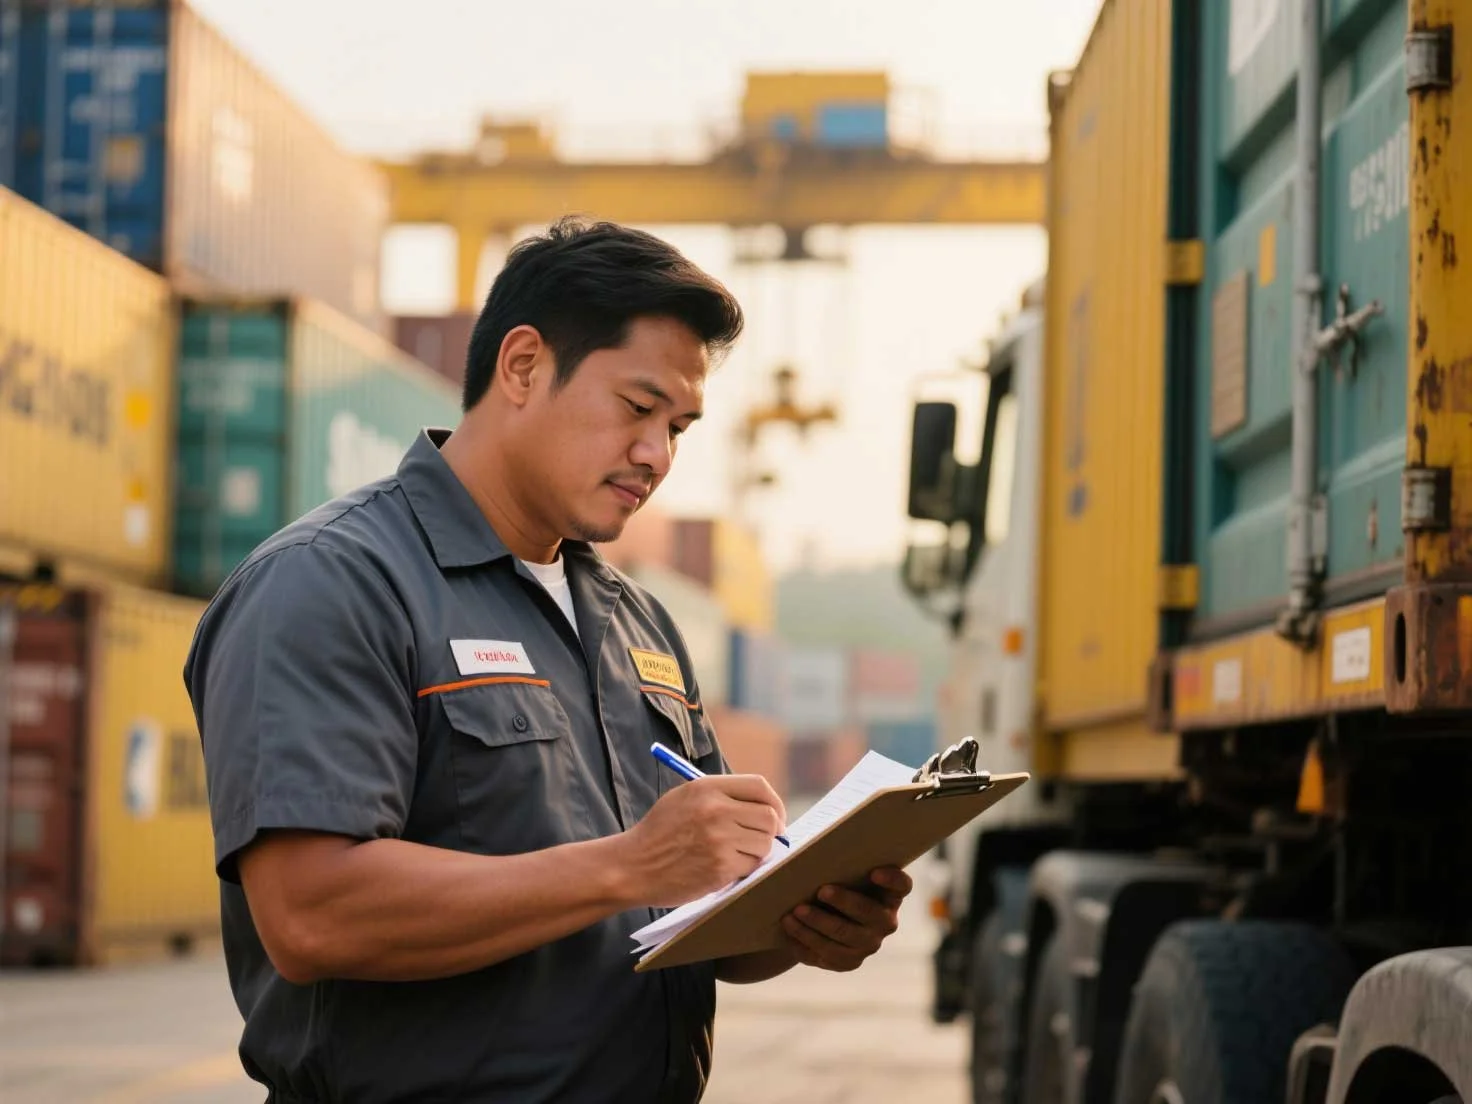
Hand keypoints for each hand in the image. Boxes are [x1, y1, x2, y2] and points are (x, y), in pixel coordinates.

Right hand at [620, 775, 785, 906]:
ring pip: (764, 844)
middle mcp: (716, 810)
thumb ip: (721, 796)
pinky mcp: (720, 867)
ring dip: (755, 852)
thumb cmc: (659, 833)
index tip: (775, 815)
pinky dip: (743, 869)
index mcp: (707, 788)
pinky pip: (751, 866)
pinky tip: (722, 867)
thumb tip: (764, 806)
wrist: (632, 867)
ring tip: (733, 854)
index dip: (774, 802)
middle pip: (769, 817)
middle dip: (770, 831)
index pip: (760, 787)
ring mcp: (719, 839)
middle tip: (760, 840)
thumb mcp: (684, 798)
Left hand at [781, 867, 911, 972]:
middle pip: (868, 914)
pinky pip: (826, 957)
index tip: (874, 871)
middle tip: (820, 891)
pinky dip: (805, 943)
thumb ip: (840, 860)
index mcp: (890, 894)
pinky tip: (789, 930)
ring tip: (794, 913)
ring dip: (817, 925)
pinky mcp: (848, 962)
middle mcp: (885, 922)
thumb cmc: (836, 882)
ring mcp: (868, 945)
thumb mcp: (844, 870)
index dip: (891, 879)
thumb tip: (814, 844)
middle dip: (844, 902)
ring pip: (843, 939)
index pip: (901, 885)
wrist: (826, 915)